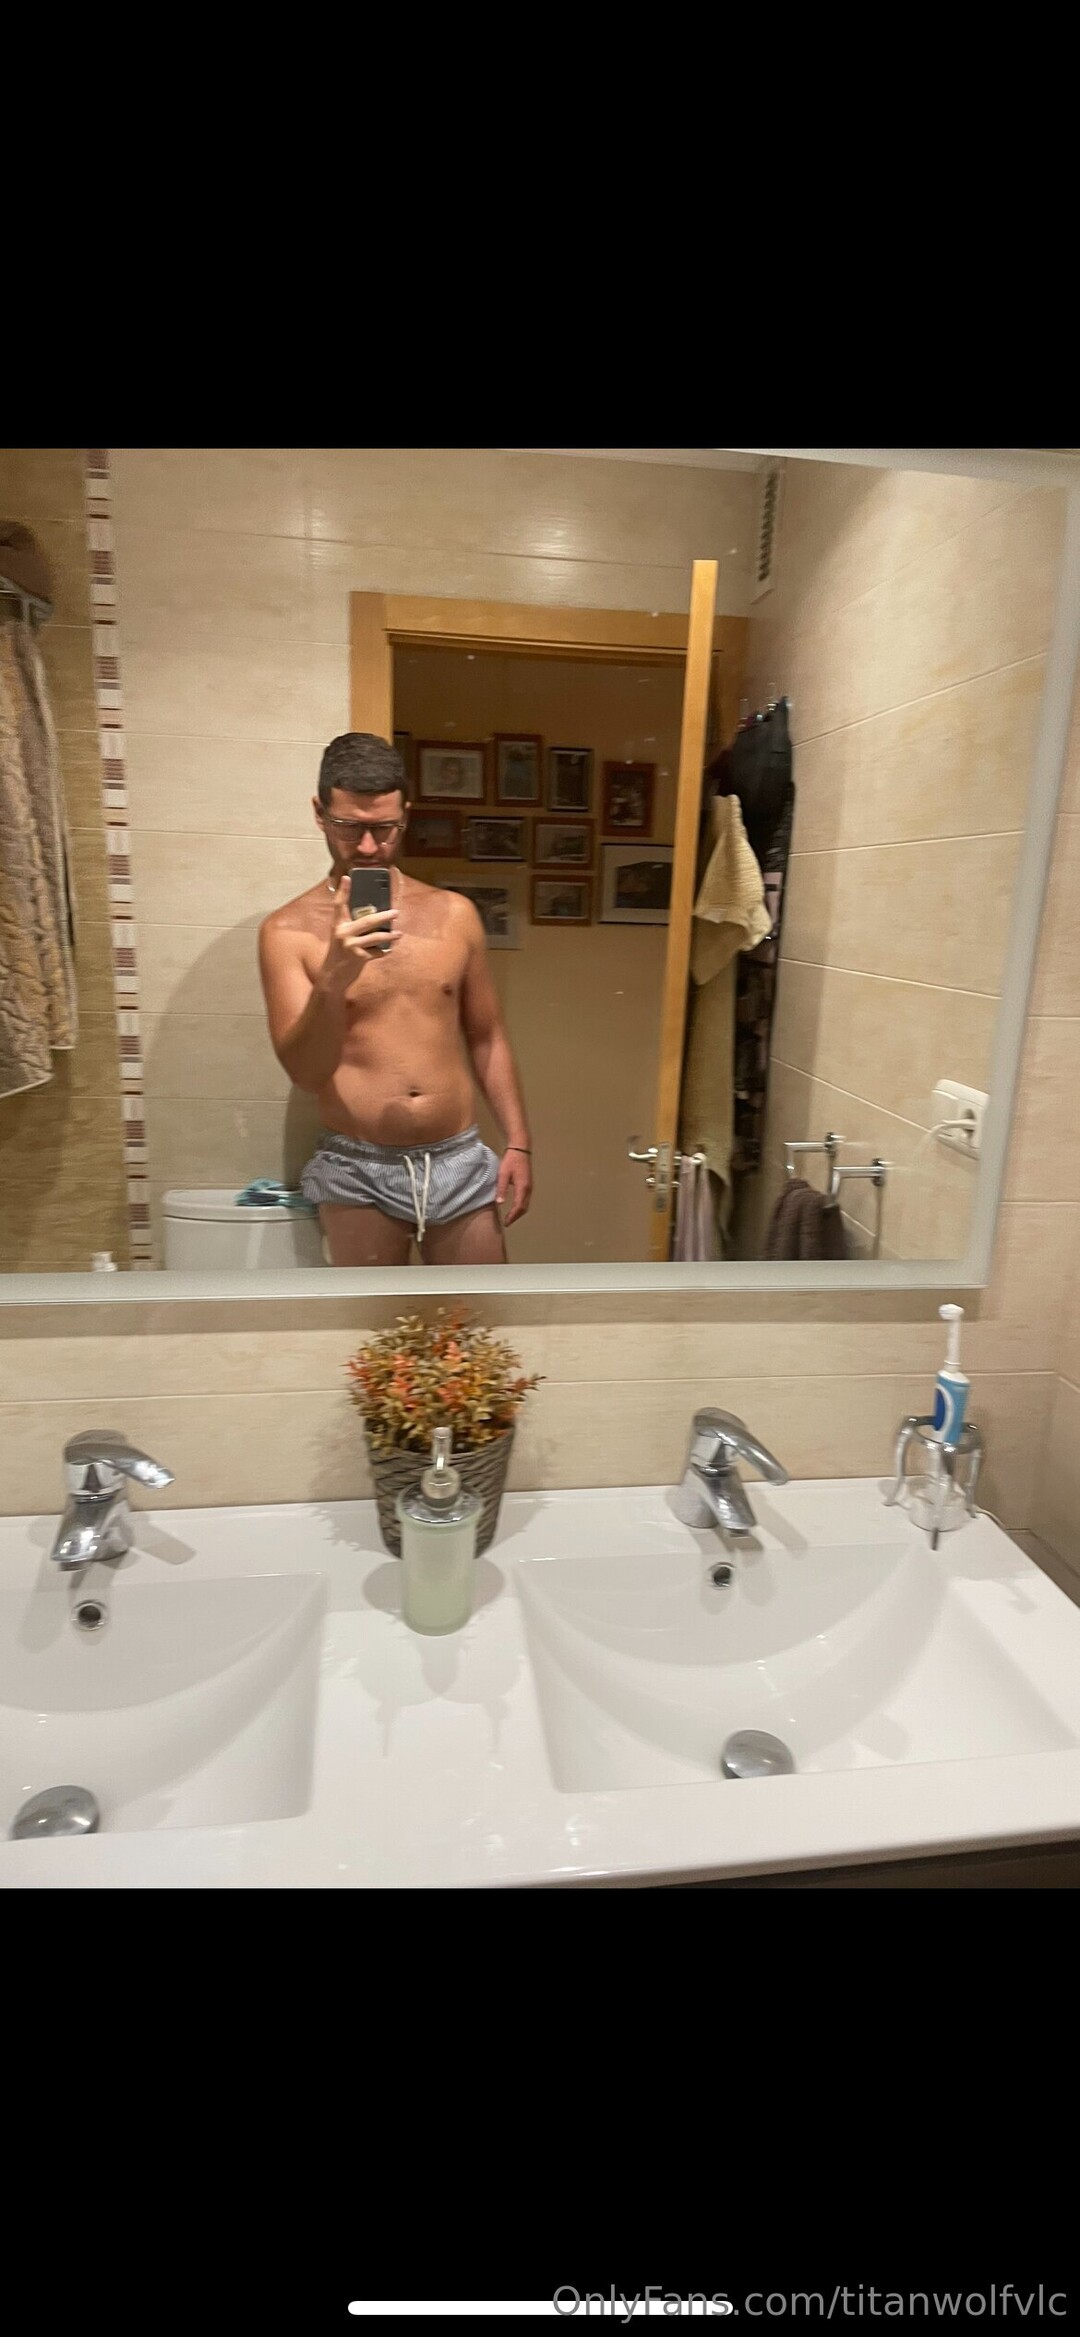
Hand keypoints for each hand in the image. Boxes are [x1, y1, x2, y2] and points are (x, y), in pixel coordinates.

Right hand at [319, 876, 398, 993]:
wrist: (333, 976)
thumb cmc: (340, 953)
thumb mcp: (341, 937)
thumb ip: (352, 926)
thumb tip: (375, 917)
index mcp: (338, 925)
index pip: (339, 905)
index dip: (343, 891)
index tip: (348, 878)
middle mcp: (343, 933)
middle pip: (367, 921)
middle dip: (384, 916)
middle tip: (395, 912)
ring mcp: (351, 946)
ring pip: (376, 937)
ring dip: (390, 936)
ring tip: (399, 934)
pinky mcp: (359, 957)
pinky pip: (377, 952)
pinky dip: (382, 952)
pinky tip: (385, 951)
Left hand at [496, 1147, 532, 1226]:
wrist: (521, 1148)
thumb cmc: (511, 1160)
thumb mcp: (503, 1174)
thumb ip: (502, 1188)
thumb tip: (500, 1203)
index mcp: (522, 1187)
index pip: (518, 1207)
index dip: (512, 1216)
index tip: (506, 1223)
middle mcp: (528, 1189)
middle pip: (524, 1208)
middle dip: (516, 1216)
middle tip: (507, 1222)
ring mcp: (530, 1186)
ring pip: (526, 1204)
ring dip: (519, 1212)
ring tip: (510, 1217)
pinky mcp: (528, 1184)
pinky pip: (526, 1199)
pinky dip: (521, 1206)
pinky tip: (514, 1206)